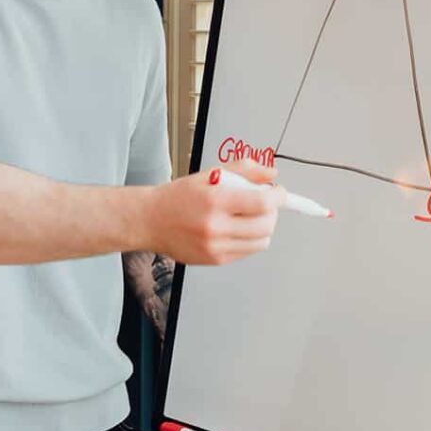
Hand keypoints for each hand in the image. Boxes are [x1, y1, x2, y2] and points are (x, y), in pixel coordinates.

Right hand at [146, 159, 284, 264]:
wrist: (151, 220)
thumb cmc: (178, 196)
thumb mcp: (210, 174)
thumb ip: (244, 170)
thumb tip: (271, 173)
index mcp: (215, 200)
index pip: (262, 202)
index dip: (278, 196)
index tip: (279, 192)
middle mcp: (215, 227)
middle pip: (266, 224)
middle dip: (272, 212)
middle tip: (265, 203)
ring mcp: (216, 247)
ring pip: (261, 241)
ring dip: (263, 227)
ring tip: (249, 216)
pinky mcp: (216, 260)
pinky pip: (247, 251)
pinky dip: (249, 239)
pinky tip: (236, 228)